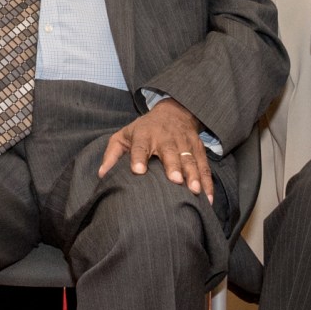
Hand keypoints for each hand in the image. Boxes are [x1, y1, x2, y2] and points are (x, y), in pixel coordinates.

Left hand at [97, 98, 212, 199]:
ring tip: (195, 190)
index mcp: (144, 134)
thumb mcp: (124, 136)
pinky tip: (208, 198)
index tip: (138, 171)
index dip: (138, 157)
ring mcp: (184, 142)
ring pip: (190, 159)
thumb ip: (112, 154)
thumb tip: (102, 174)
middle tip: (175, 180)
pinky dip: (208, 181)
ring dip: (193, 174)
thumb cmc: (144, 130)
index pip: (140, 145)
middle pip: (170, 151)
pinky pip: (204, 166)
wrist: (174, 111)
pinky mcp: (198, 148)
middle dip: (173, 165)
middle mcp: (165, 138)